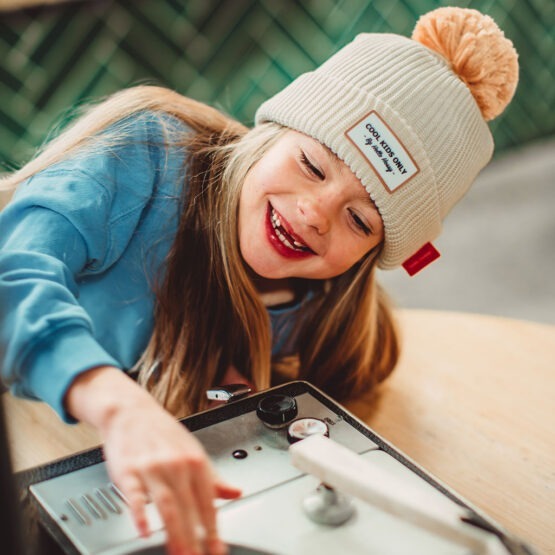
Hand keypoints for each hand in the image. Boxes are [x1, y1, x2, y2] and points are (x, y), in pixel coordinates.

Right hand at [65, 366, 240, 554]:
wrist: (131, 411)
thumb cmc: (163, 433)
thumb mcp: (193, 450)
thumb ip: (213, 477)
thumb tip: (235, 492)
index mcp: (196, 461)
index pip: (208, 501)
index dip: (214, 529)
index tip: (218, 550)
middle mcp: (177, 465)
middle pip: (189, 508)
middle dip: (196, 539)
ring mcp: (152, 468)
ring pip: (167, 505)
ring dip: (175, 534)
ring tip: (181, 554)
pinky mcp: (128, 472)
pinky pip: (135, 496)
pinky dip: (140, 514)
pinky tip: (145, 531)